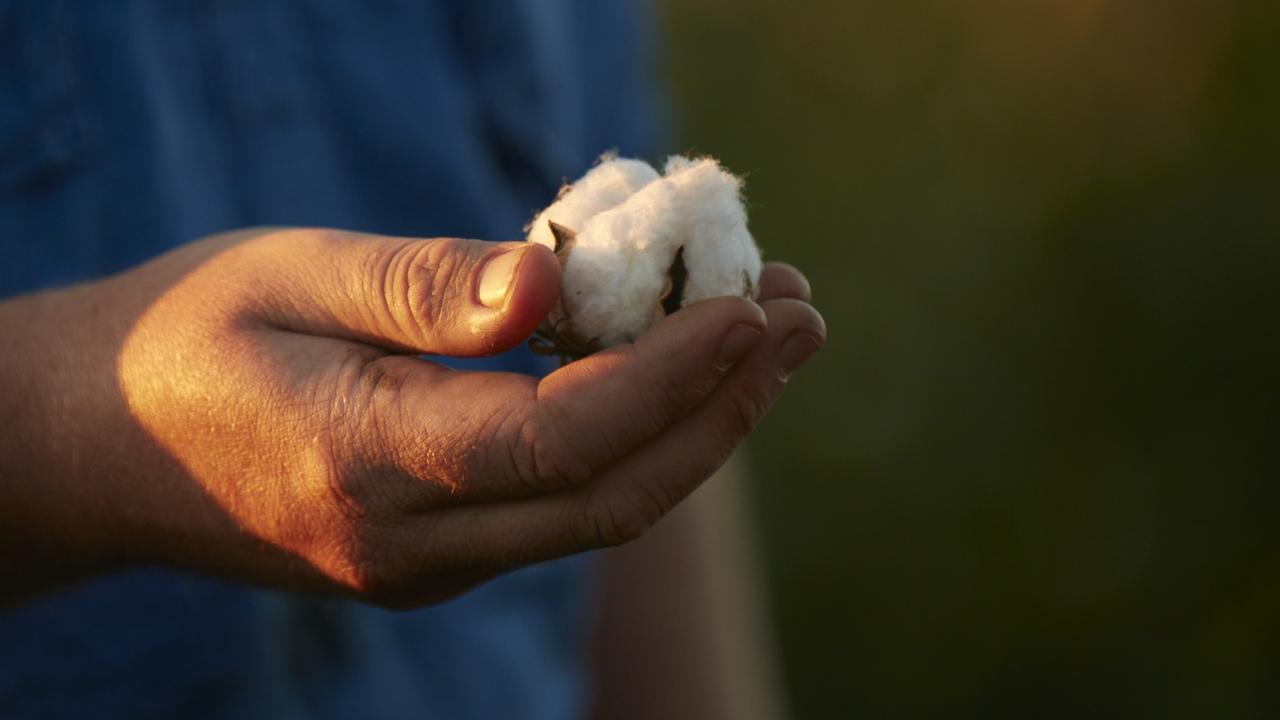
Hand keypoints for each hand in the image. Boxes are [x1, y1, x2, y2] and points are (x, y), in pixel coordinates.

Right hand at [0, 228, 824, 606]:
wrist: (98, 449)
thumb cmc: (184, 336)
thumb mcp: (289, 273)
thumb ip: (423, 289)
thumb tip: (555, 282)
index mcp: (362, 460)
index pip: (562, 438)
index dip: (675, 376)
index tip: (755, 302)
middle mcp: (408, 542)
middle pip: (612, 496)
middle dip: (726, 409)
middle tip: (803, 314)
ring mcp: (426, 566)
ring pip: (600, 512)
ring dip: (698, 426)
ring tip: (768, 334)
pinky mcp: (436, 558)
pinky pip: (562, 507)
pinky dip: (635, 440)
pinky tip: (674, 373)